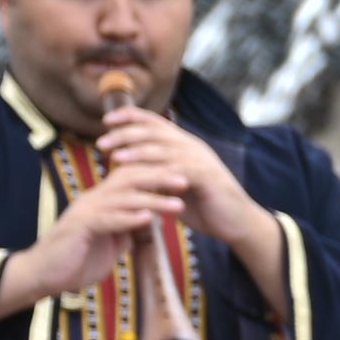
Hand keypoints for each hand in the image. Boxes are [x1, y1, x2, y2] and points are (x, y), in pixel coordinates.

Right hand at [5, 157, 184, 312]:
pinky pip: (106, 220)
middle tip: (187, 180)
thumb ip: (128, 229)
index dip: (158, 176)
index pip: (132, 180)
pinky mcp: (78, 227)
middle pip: (129, 180)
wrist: (43, 275)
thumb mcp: (110, 243)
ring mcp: (85, 212)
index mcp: (102, 201)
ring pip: (122, 198)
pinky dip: (127, 219)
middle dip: (160, 179)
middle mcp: (93, 200)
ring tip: (177, 204)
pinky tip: (147, 219)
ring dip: (152, 200)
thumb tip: (148, 222)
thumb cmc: (76, 260)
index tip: (186, 179)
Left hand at [94, 102, 275, 295]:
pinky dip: (154, 170)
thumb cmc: (205, 206)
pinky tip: (137, 174)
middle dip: (126, 133)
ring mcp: (200, 160)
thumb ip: (156, 173)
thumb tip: (129, 170)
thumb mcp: (176, 185)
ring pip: (162, 147)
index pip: (155, 122)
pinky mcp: (205, 176)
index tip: (107, 120)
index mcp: (185, 145)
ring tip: (113, 156)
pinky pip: (175, 168)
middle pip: (154, 131)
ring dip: (135, 150)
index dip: (130, 116)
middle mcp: (192, 146)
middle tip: (101, 142)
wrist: (237, 223)